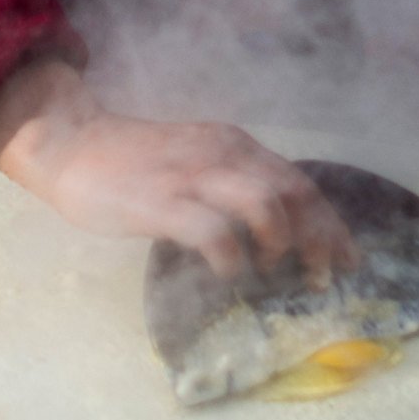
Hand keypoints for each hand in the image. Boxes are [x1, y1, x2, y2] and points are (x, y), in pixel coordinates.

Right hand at [0, 56, 358, 278]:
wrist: (70, 142)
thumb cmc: (130, 161)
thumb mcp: (194, 159)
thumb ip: (230, 183)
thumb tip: (273, 229)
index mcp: (234, 145)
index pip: (299, 182)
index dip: (330, 222)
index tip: (348, 258)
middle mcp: (223, 154)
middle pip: (294, 194)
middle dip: (320, 239)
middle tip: (324, 277)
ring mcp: (193, 177)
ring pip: (265, 205)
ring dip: (280, 243)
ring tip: (272, 270)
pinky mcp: (162, 202)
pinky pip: (213, 231)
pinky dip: (232, 257)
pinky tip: (228, 275)